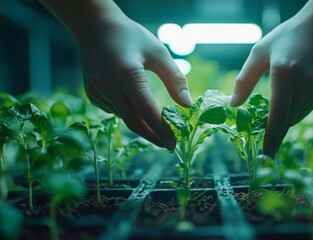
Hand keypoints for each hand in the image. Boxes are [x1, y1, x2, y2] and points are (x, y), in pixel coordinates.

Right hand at [75, 13, 191, 148]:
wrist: (94, 27)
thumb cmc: (131, 37)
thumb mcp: (158, 52)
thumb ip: (175, 79)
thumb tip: (188, 106)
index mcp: (126, 73)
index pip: (146, 110)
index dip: (161, 130)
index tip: (174, 143)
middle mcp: (107, 84)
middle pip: (133, 121)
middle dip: (153, 136)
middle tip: (169, 145)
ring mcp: (96, 91)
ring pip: (125, 116)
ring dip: (142, 123)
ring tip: (158, 123)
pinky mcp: (92, 94)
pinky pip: (115, 110)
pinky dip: (129, 112)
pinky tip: (133, 101)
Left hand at [230, 4, 312, 157]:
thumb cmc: (288, 36)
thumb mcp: (260, 52)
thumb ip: (245, 80)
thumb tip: (234, 105)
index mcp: (285, 74)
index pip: (278, 115)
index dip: (271, 139)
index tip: (265, 158)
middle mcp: (305, 85)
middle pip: (287, 121)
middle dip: (273, 134)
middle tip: (261, 145)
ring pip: (296, 118)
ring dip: (282, 121)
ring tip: (272, 115)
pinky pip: (305, 110)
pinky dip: (293, 112)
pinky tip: (287, 101)